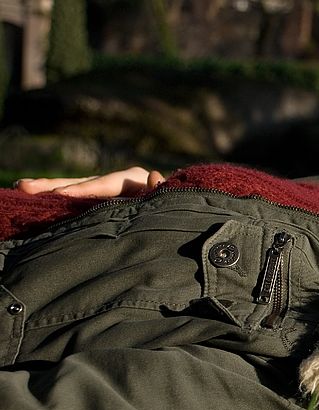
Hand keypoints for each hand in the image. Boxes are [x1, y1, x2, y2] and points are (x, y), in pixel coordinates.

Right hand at [14, 167, 165, 197]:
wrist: (180, 205)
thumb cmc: (175, 204)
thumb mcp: (170, 198)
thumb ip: (161, 190)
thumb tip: (155, 177)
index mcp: (132, 180)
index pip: (104, 185)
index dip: (83, 189)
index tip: (63, 194)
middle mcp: (116, 180)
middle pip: (83, 183)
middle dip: (55, 186)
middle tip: (25, 187)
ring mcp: (108, 190)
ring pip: (76, 188)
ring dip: (49, 189)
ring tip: (22, 187)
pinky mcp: (103, 199)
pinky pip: (78, 198)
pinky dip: (59, 197)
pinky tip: (35, 196)